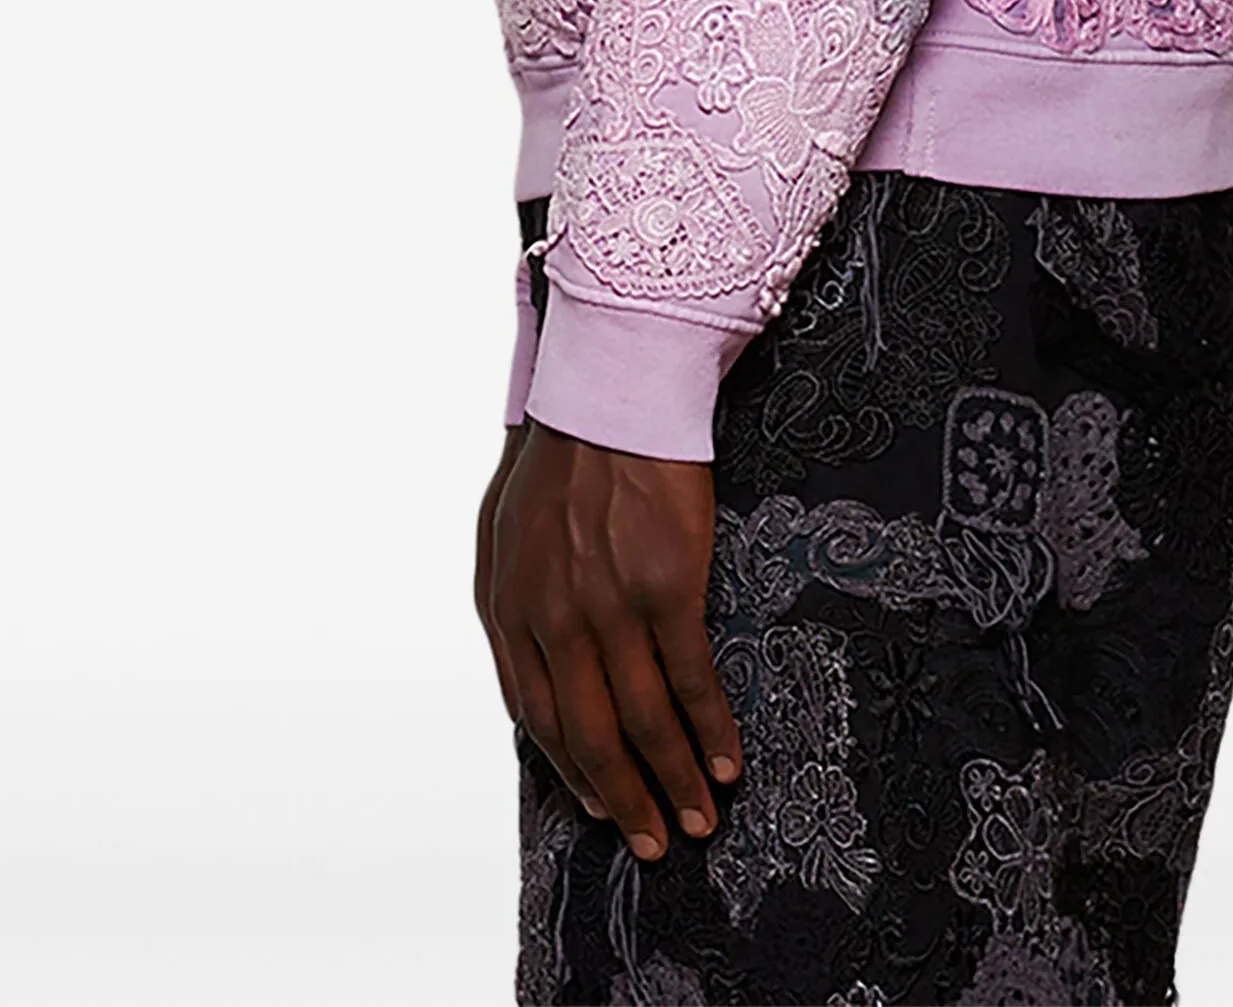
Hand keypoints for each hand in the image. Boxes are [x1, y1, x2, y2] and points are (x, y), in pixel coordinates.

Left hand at [474, 419, 743, 859]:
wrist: (612, 388)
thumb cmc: (562, 447)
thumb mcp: (506, 526)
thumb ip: (515, 595)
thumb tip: (534, 652)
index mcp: (508, 606)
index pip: (535, 714)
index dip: (569, 768)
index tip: (597, 804)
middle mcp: (551, 619)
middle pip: (587, 736)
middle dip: (621, 799)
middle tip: (650, 842)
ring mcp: (609, 608)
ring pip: (640, 723)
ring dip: (672, 782)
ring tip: (696, 822)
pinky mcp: (667, 587)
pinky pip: (689, 680)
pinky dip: (710, 731)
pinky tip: (727, 762)